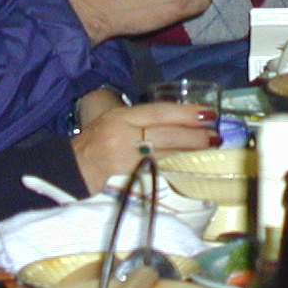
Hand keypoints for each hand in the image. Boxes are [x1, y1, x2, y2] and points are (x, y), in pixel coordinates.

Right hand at [71, 100, 217, 192]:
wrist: (71, 169)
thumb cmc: (93, 143)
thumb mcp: (113, 121)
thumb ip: (139, 120)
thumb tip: (175, 119)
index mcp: (121, 116)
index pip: (158, 112)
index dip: (185, 112)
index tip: (207, 113)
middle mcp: (123, 133)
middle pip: (165, 132)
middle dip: (193, 133)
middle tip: (216, 133)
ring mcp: (125, 156)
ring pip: (164, 151)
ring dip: (189, 148)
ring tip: (210, 144)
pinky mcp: (126, 176)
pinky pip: (155, 167)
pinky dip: (173, 163)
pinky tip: (188, 161)